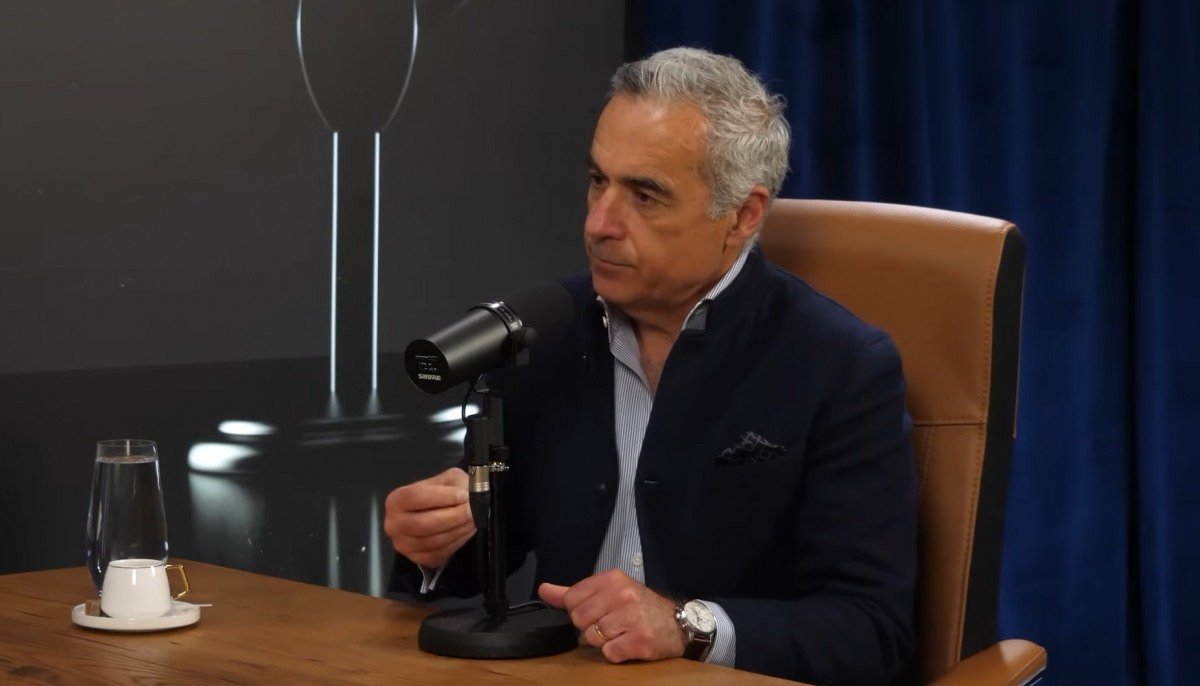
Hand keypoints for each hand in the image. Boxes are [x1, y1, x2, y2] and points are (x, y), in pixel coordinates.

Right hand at [384, 467, 474, 567]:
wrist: (439, 510)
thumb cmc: (442, 492)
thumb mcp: (448, 478)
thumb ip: (455, 485)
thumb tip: (466, 498)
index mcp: (396, 499)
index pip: (416, 497)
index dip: (442, 497)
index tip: (462, 495)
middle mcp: (394, 524)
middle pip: (424, 524)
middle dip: (453, 517)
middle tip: (472, 511)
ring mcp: (403, 545)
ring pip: (433, 542)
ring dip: (458, 531)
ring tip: (472, 520)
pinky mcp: (416, 558)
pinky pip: (437, 555)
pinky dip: (455, 544)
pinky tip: (464, 532)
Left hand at [538, 569, 685, 662]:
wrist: (677, 623)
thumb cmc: (638, 606)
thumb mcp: (608, 591)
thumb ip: (573, 592)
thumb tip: (543, 589)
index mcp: (611, 579)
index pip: (571, 599)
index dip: (580, 610)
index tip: (598, 610)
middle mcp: (622, 595)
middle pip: (579, 620)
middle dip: (591, 626)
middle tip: (611, 623)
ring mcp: (631, 618)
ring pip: (592, 637)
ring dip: (604, 640)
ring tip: (622, 632)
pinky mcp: (639, 641)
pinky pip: (608, 653)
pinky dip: (616, 653)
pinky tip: (628, 643)